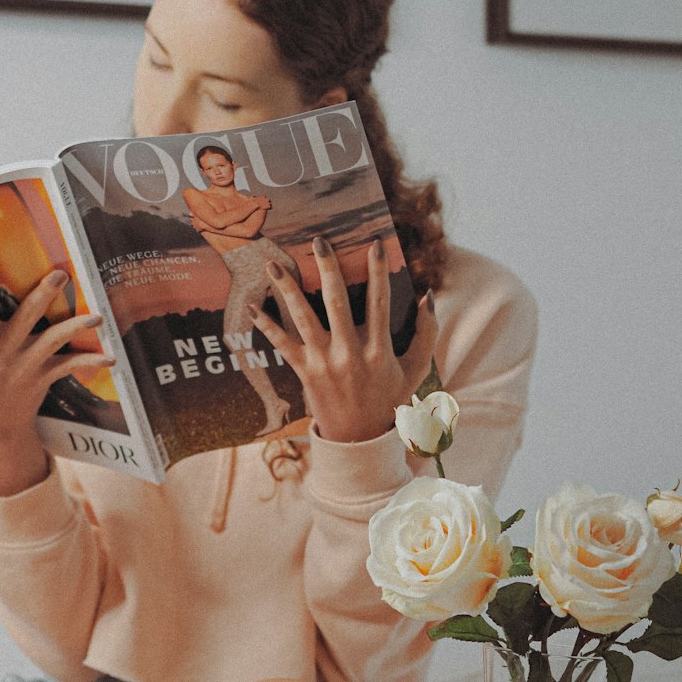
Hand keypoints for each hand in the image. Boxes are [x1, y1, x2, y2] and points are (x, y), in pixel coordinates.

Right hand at [0, 244, 114, 494]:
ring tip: (97, 315)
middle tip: (61, 273)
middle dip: (43, 294)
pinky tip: (109, 356)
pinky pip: (70, 366)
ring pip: (54, 341)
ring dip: (76, 327)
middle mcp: (2, 350)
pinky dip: (90, 361)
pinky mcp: (43, 378)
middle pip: (26, 316)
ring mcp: (25, 365)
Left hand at [248, 236, 436, 444]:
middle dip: (328, 269)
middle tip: (319, 241)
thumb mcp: (416, 370)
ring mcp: (324, 363)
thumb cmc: (390, 400)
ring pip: (302, 318)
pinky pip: (282, 344)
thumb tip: (428, 295)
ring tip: (273, 263)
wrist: (359, 440)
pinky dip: (266, 325)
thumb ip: (427, 333)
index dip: (377, 271)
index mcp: (379, 350)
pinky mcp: (304, 373)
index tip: (374, 244)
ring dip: (287, 289)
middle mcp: (349, 353)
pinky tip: (252, 305)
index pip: (379, 302)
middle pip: (336, 302)